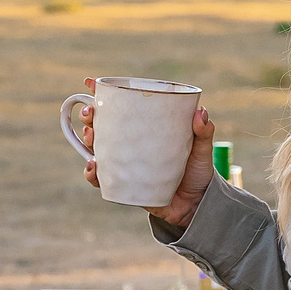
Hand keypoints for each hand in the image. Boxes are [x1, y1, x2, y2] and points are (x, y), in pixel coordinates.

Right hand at [78, 78, 214, 227]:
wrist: (196, 206)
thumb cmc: (197, 172)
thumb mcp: (201, 150)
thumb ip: (204, 132)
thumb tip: (201, 113)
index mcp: (144, 129)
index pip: (120, 108)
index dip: (102, 95)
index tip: (91, 83)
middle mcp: (129, 144)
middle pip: (101, 126)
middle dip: (89, 116)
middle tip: (91, 113)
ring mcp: (124, 164)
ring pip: (95, 149)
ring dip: (86, 140)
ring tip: (90, 136)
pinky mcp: (122, 185)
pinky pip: (101, 179)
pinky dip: (92, 173)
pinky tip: (94, 166)